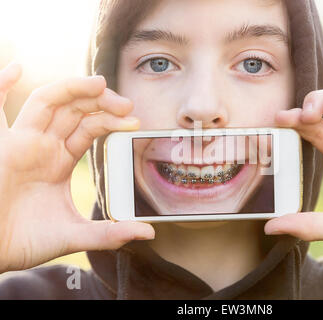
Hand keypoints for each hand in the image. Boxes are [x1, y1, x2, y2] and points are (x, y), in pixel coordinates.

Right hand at [0, 62, 154, 272]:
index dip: (112, 120)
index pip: (89, 128)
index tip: (136, 121)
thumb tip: (148, 233)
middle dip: (101, 102)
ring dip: (72, 88)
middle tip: (127, 103)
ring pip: (47, 103)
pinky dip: (0, 86)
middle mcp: (41, 146)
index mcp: (59, 161)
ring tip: (100, 83)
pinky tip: (16, 69)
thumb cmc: (25, 241)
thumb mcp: (75, 235)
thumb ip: (110, 233)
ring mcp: (20, 143)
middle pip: (74, 109)